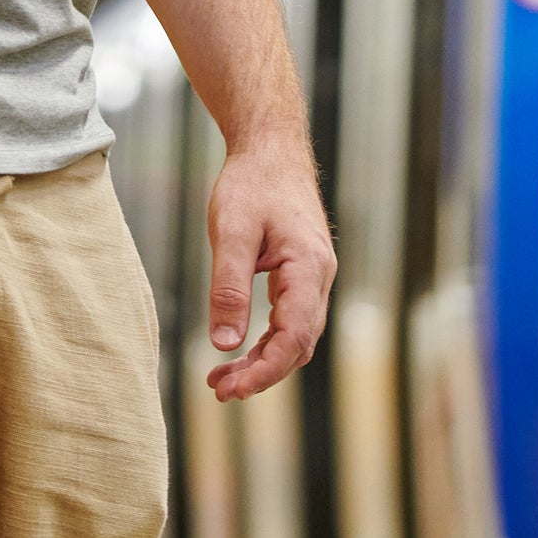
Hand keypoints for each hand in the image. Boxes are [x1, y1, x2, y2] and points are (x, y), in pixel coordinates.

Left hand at [204, 139, 335, 402]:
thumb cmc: (250, 183)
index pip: (295, 338)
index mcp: (308, 268)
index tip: (231, 388)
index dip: (265, 370)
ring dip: (262, 359)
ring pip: (295, 334)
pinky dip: (266, 337)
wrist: (270, 148)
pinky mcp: (301, 272)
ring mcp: (313, 276)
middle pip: (298, 344)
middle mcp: (319, 278)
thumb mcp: (231, 232)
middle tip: (218, 389)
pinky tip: (240, 346)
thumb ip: (229, 287)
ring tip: (222, 377)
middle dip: (260, 373)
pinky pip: (290, 317)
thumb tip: (224, 343)